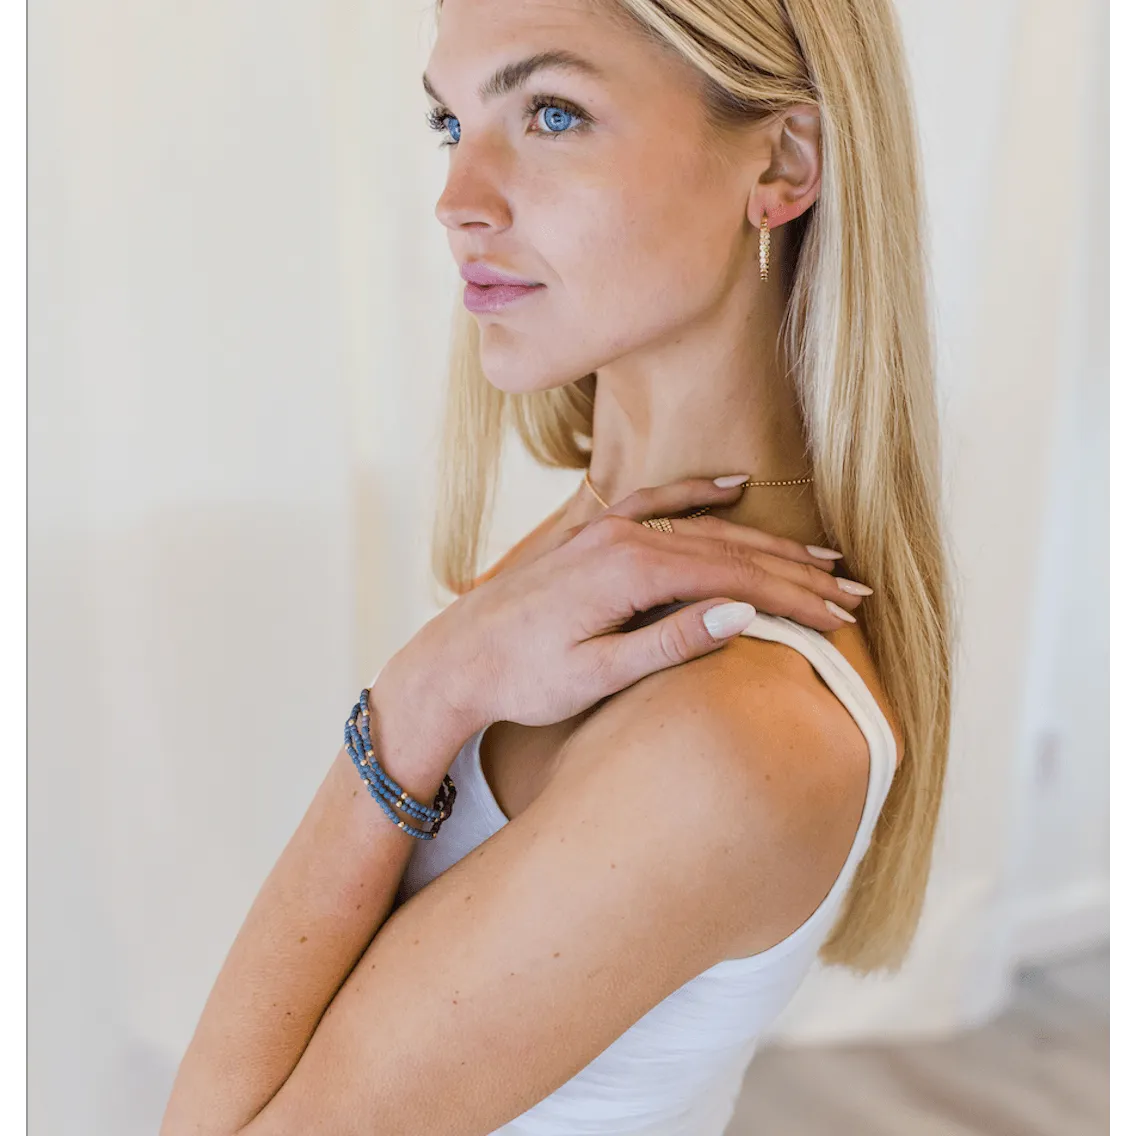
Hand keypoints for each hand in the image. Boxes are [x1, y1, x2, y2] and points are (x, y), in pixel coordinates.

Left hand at [406, 476, 870, 729]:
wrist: (456, 658)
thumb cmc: (522, 677)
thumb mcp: (597, 673)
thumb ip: (670, 641)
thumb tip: (742, 612)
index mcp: (630, 571)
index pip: (735, 578)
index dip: (794, 598)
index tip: (842, 616)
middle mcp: (623, 537)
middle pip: (731, 549)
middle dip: (798, 572)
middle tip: (854, 591)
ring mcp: (606, 529)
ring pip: (705, 528)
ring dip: (765, 541)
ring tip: (819, 557)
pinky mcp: (593, 533)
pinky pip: (657, 501)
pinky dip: (700, 494)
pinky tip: (732, 487)